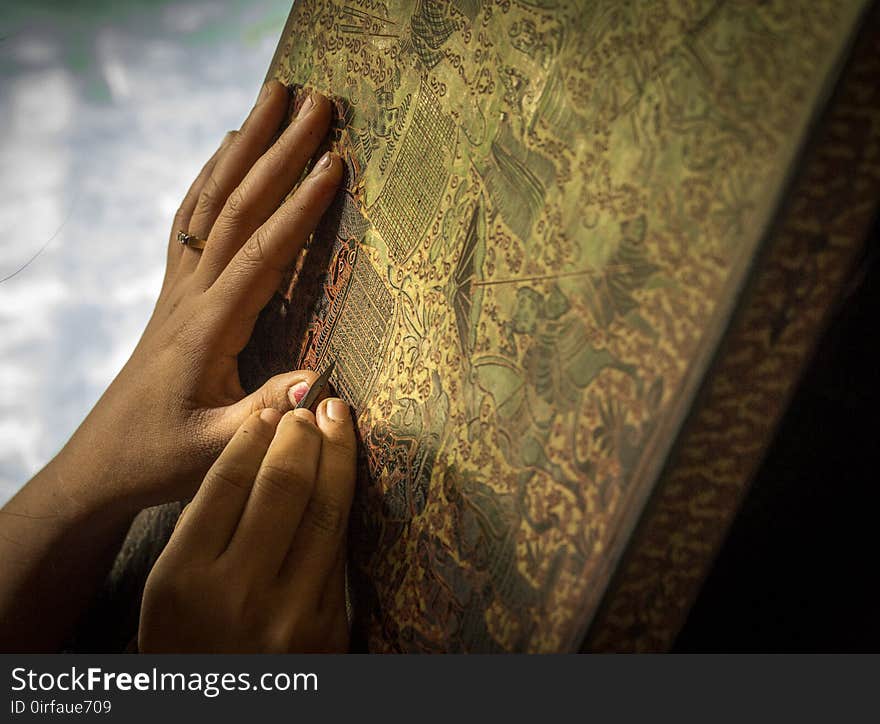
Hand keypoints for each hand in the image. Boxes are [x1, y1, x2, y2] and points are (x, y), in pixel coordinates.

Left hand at [59, 80, 342, 512]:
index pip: (260, 254)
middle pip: (236, 208)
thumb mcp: (216, 451)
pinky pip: (191, 219)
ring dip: (244, 147)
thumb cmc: (161, 459)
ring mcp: (178, 289)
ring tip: (273, 97)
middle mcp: (189, 296)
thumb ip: (264, 415)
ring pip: (211, 202)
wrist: (104, 461)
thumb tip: (322, 380)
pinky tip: (226, 148)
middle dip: (277, 152)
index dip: (298, 208)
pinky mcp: (174, 292)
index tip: (334, 164)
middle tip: (315, 102)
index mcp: (207, 329)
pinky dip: (210, 175)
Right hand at [138, 399, 354, 652]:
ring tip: (340, 421)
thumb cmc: (188, 644)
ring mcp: (290, 615)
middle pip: (281, 488)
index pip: (225, 485)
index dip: (253, 439)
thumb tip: (258, 448)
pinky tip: (345, 473)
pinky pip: (339, 550)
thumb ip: (203, 529)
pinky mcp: (329, 630)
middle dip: (302, 435)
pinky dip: (343, 502)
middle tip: (312, 406)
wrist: (225, 715)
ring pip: (324, 512)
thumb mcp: (169, 592)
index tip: (270, 412)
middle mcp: (236, 596)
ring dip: (338, 456)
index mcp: (182, 582)